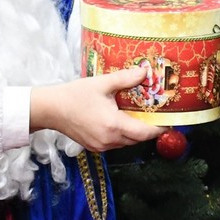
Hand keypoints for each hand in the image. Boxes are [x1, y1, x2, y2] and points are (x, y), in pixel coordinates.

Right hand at [30, 66, 165, 152]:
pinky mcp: (94, 147)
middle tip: (155, 114)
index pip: (145, 133)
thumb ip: (126, 79)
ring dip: (134, 131)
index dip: (159, 128)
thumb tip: (145, 72)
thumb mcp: (102, 84)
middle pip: (137, 139)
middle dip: (148, 128)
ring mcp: (101, 146)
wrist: (50, 109)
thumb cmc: (74, 96)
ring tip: (138, 116)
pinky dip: (122, 134)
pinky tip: (120, 121)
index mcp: (114, 125)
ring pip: (127, 142)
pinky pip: (115, 143)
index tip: (169, 121)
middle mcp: (109, 140)